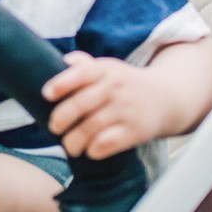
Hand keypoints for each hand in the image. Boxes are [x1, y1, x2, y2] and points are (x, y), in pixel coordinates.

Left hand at [41, 51, 164, 159]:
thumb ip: (85, 65)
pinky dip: (96, 149)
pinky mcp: (136, 130)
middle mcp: (115, 88)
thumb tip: (64, 60)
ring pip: (93, 126)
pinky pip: (110, 142)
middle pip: (82, 103)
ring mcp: (126, 110)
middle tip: (53, 128)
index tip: (46, 95)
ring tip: (68, 146)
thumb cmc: (124, 84)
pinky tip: (89, 151)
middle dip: (62, 118)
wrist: (165, 99)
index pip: (81, 74)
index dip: (61, 84)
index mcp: (105, 70)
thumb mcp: (108, 68)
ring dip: (75, 140)